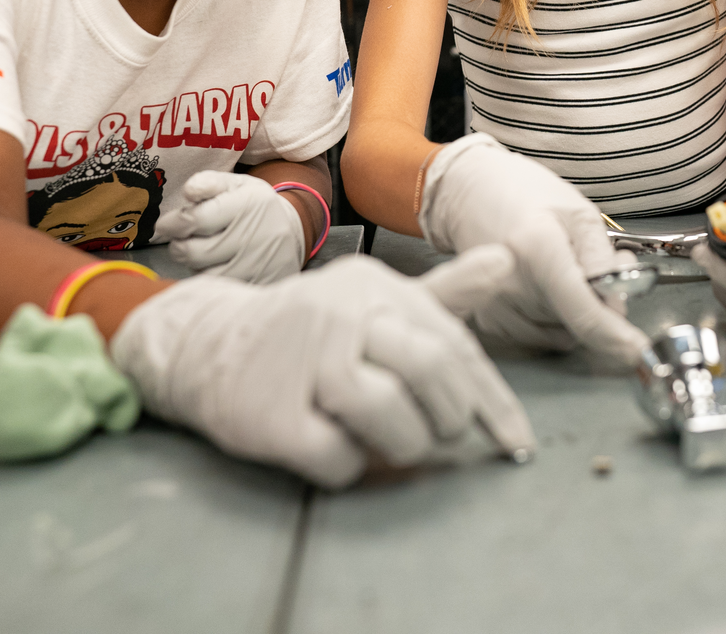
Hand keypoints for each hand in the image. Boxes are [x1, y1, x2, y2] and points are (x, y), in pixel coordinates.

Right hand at [109, 247, 535, 489]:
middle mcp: (341, 313)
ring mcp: (304, 361)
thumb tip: (508, 259)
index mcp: (375, 287)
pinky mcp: (272, 414)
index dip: (492, 400)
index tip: (517, 443)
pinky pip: (339, 456)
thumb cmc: (312, 330)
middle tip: (442, 435)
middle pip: (430, 371)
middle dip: (450, 419)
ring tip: (392, 443)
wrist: (208, 344)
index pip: (453, 345)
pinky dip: (350, 466)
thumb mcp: (377, 301)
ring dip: (405, 445)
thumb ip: (444, 291)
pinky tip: (339, 448)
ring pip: (390, 416)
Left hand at [154, 171, 303, 283]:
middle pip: (194, 251)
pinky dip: (208, 277)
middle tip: (181, 239)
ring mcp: (257, 265)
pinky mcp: (257, 286)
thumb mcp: (236, 185)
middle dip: (178, 245)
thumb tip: (188, 191)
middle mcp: (255, 236)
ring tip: (200, 250)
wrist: (292, 233)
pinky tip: (214, 265)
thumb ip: (209, 182)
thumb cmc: (254, 206)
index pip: (196, 219)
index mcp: (249, 204)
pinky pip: (217, 289)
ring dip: (192, 264)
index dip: (172, 223)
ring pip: (202, 274)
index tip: (166, 224)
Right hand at [420, 134, 648, 368]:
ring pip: (562, 333)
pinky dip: (552, 318)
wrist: (471, 193)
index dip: (615, 337)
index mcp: (538, 249)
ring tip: (565, 269)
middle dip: (599, 302)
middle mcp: (511, 282)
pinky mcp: (488, 319)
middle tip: (597, 264)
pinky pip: (540, 336)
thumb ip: (601, 259)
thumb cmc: (528, 194)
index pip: (583, 311)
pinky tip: (542, 285)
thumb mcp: (579, 213)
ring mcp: (495, 304)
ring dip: (575, 310)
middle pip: (576, 321)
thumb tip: (617, 306)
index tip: (637, 351)